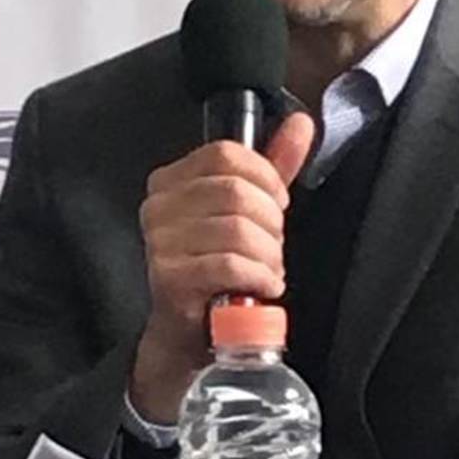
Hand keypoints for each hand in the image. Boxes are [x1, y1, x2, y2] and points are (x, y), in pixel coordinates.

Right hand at [128, 111, 315, 422]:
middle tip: (273, 248)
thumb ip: (273, 166)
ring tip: (266, 271)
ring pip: (238, 229)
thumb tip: (302, 122)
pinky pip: (230, 264)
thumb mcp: (248, 211)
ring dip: (268, 255)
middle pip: (237, 191)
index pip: (226, 153)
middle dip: (271, 223)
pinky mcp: (168, 278)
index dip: (266, 177)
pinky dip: (259, 276)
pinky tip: (262, 287)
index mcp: (171, 180)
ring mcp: (159, 243)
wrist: (190, 335)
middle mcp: (157, 207)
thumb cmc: (220, 269)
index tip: (278, 204)